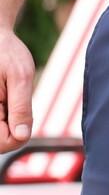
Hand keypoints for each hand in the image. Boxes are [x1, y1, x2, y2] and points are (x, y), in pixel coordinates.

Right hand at [0, 27, 34, 152]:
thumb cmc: (6, 52)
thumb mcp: (21, 77)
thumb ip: (21, 108)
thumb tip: (21, 136)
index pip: (3, 142)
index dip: (18, 134)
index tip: (19, 109)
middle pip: (0, 142)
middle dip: (12, 128)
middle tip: (12, 100)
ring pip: (0, 135)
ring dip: (8, 122)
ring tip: (6, 97)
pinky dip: (4, 117)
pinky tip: (4, 99)